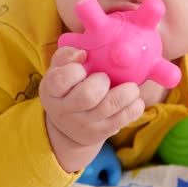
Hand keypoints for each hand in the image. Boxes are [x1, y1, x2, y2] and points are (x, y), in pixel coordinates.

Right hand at [39, 46, 144, 171]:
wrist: (70, 125)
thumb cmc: (68, 86)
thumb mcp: (60, 70)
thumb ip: (66, 56)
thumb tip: (82, 54)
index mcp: (52, 91)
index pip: (60, 80)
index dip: (74, 70)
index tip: (82, 67)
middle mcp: (65, 110)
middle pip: (88, 95)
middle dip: (103, 81)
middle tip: (105, 78)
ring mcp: (84, 124)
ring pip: (110, 106)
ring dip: (127, 92)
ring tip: (131, 87)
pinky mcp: (102, 132)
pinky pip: (124, 118)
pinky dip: (135, 106)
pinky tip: (134, 99)